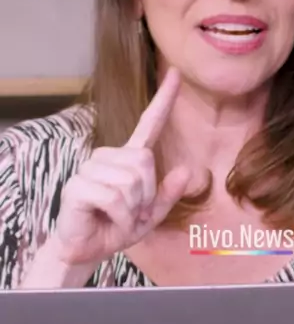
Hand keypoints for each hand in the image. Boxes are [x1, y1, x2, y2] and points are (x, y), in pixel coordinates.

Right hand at [51, 68, 189, 267]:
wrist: (85, 250)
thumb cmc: (114, 228)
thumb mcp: (150, 216)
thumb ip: (168, 195)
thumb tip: (187, 172)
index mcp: (128, 160)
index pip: (149, 123)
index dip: (164, 99)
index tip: (176, 72)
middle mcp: (108, 157)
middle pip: (145, 161)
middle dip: (146, 194)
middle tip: (132, 213)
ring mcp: (90, 168)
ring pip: (131, 181)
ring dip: (132, 208)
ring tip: (118, 218)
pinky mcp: (78, 185)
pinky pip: (115, 197)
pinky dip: (121, 217)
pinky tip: (108, 220)